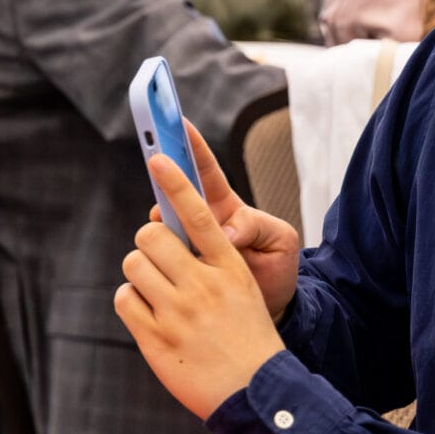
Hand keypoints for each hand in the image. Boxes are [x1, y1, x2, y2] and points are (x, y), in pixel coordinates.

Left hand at [116, 153, 285, 420]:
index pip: (201, 213)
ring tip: (158, 294)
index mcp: (230, 268)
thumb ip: (210, 259)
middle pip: (151, 235)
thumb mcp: (241, 290)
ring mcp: (179, 312)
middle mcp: (204, 285)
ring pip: (133, 264)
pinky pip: (123, 298)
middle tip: (159, 261)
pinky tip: (150, 316)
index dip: (177, 182)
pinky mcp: (156, 338)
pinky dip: (130, 302)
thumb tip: (168, 229)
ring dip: (139, 274)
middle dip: (148, 244)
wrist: (257, 395)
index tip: (159, 158)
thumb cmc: (247, 337)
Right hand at [151, 122, 299, 317]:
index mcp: (224, 207)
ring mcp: (186, 246)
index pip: (204, 171)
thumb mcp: (280, 242)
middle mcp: (199, 223)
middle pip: (172, 192)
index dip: (191, 145)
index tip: (178, 122)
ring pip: (160, 225)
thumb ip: (256, 227)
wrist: (270, 310)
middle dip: (161, 173)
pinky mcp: (177, 270)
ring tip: (168, 226)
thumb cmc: (275, 270)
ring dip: (159, 223)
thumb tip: (227, 234)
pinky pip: (158, 257)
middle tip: (153, 158)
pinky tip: (160, 259)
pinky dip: (155, 256)